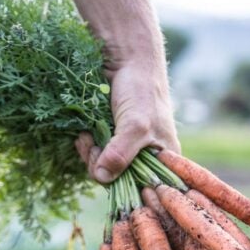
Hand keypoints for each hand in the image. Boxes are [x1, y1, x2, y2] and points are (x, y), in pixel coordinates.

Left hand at [74, 62, 180, 183]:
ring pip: (104, 169)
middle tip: (94, 146)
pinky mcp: (110, 140)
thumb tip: (103, 178)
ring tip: (87, 136)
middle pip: (119, 181)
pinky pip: (95, 156)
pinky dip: (87, 148)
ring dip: (91, 155)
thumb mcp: (135, 125)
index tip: (109, 167)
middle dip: (102, 166)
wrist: (127, 59)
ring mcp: (127, 149)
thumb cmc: (141, 90)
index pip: (145, 189)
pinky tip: (84, 135)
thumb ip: (121, 154)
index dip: (125, 185)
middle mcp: (147, 158)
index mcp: (165, 160)